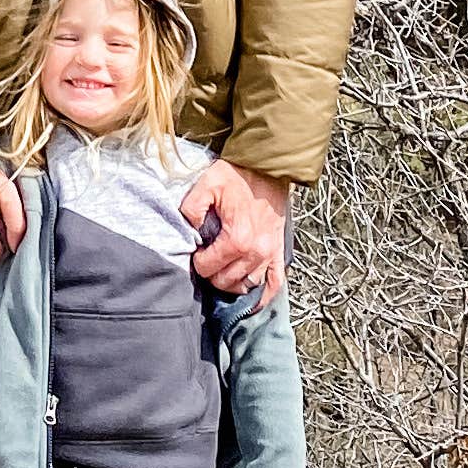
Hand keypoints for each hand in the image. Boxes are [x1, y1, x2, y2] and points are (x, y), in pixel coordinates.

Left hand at [182, 156, 290, 304]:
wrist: (268, 166)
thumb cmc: (238, 174)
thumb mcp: (206, 184)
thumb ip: (192, 209)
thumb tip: (188, 230)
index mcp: (236, 238)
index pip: (208, 268)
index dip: (197, 262)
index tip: (195, 252)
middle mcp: (255, 252)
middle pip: (226, 281)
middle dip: (212, 275)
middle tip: (206, 261)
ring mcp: (270, 253)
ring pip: (247, 285)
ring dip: (231, 284)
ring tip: (222, 273)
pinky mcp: (279, 250)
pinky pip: (275, 283)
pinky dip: (264, 295)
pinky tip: (253, 301)